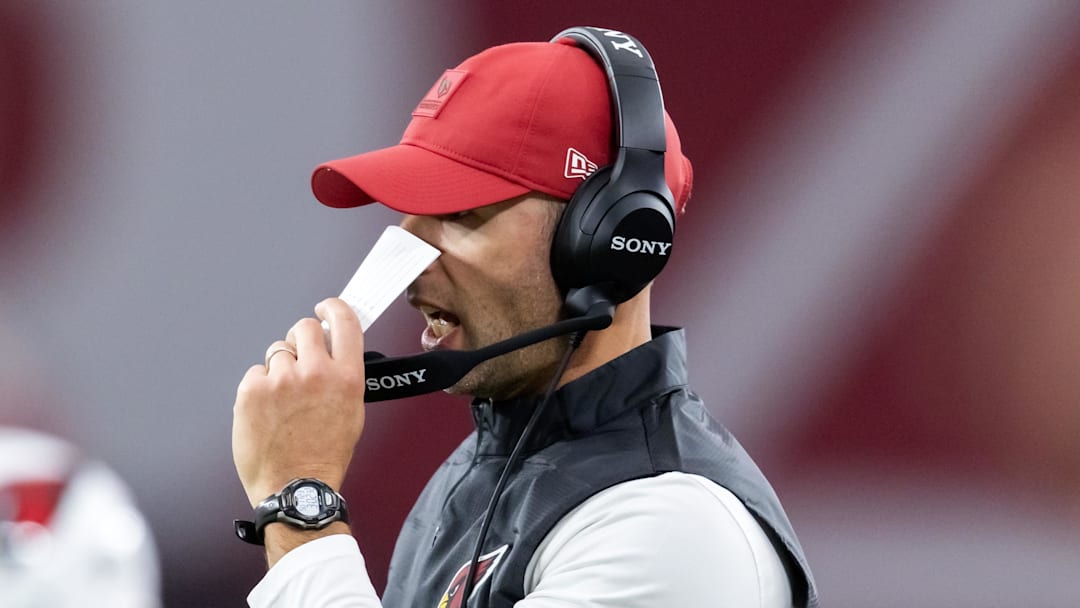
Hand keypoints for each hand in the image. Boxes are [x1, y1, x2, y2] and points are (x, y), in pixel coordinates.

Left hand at [233, 298, 365, 507]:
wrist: (296, 487)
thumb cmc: (324, 454)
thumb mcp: (351, 410)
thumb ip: (342, 375)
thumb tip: (331, 350)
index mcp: (346, 377)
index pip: (344, 322)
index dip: (333, 308)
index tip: (325, 308)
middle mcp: (315, 373)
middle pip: (304, 328)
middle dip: (301, 340)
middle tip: (299, 360)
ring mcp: (281, 380)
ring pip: (277, 352)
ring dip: (280, 368)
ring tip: (284, 400)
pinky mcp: (252, 391)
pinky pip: (255, 373)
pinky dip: (260, 388)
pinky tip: (268, 411)